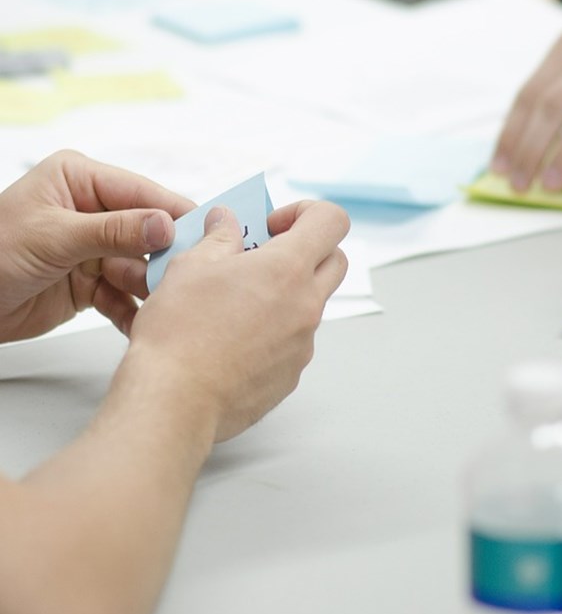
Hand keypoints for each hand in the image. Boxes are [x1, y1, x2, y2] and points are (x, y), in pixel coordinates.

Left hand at [0, 150, 193, 342]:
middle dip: (164, 256)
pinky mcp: (89, 282)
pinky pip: (122, 295)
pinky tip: (141, 322)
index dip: (174, 212)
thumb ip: (113, 230)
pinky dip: (131, 310)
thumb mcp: (53, 236)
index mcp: (80, 180)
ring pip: (139, 266)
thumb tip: (164, 225)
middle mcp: (91, 210)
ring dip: (149, 287)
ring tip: (162, 303)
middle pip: (147, 231)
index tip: (208, 231)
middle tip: (189, 275)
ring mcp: (92, 247)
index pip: (140, 193)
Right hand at [125, 199, 349, 441]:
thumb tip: (226, 221)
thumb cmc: (179, 331)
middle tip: (262, 258)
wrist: (174, 400)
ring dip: (286, 293)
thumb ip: (218, 237)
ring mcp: (303, 344)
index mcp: (287, 269)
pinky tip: (232, 339)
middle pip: (335, 261)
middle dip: (306, 251)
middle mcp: (306, 306)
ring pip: (311, 304)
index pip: (331, 221)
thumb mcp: (190, 266)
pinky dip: (273, 331)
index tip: (272, 226)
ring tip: (236, 302)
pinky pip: (293, 341)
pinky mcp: (290, 375)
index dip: (306, 213)